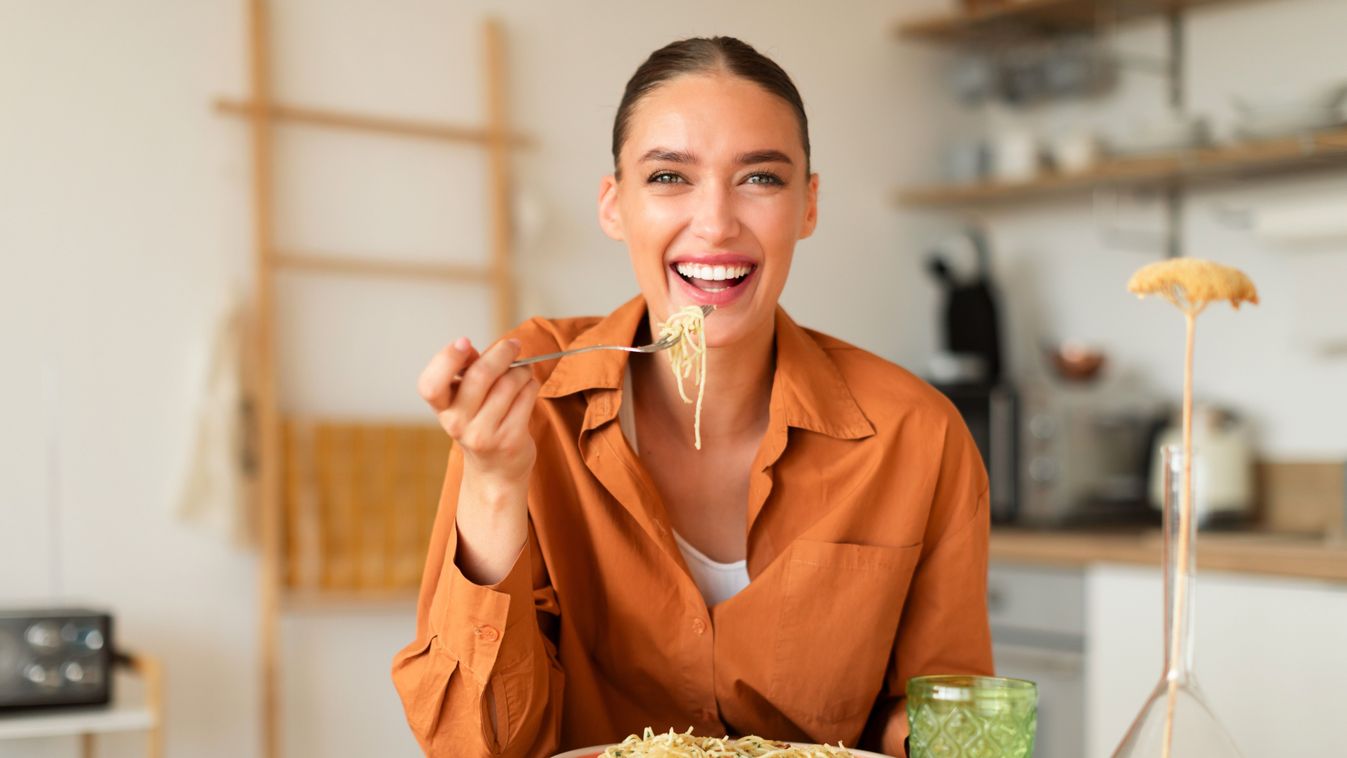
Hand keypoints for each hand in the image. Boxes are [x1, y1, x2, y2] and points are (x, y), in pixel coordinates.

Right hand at [418, 337, 540, 494]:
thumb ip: (466, 372)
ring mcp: (484, 434)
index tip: (465, 342)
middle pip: (480, 375)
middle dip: (501, 353)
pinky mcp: (510, 439)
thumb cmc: (480, 423)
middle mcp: (457, 423)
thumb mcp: (463, 401)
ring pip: (509, 383)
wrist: (495, 470)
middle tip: (513, 345)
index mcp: (442, 408)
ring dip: (522, 370)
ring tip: (523, 371)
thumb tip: (471, 348)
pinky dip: (531, 385)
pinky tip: (528, 387)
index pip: (431, 385)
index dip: (446, 359)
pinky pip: (526, 397)